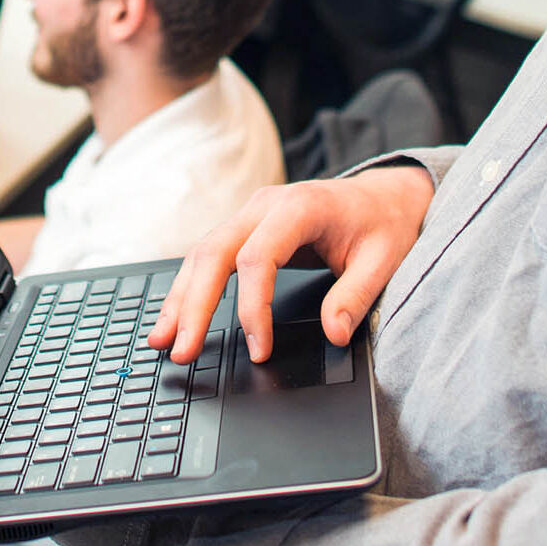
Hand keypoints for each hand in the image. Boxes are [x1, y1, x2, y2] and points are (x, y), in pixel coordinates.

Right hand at [149, 165, 434, 363]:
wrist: (383, 195)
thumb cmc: (383, 224)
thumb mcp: (384, 260)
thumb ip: (356, 296)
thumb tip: (334, 335)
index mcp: (299, 207)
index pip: (258, 258)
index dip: (252, 307)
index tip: (258, 349)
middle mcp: (265, 204)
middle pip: (215, 252)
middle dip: (194, 304)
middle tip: (182, 350)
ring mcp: (250, 212)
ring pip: (202, 252)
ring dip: (181, 297)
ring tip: (162, 339)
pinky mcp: (245, 227)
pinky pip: (210, 254)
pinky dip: (190, 286)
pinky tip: (176, 315)